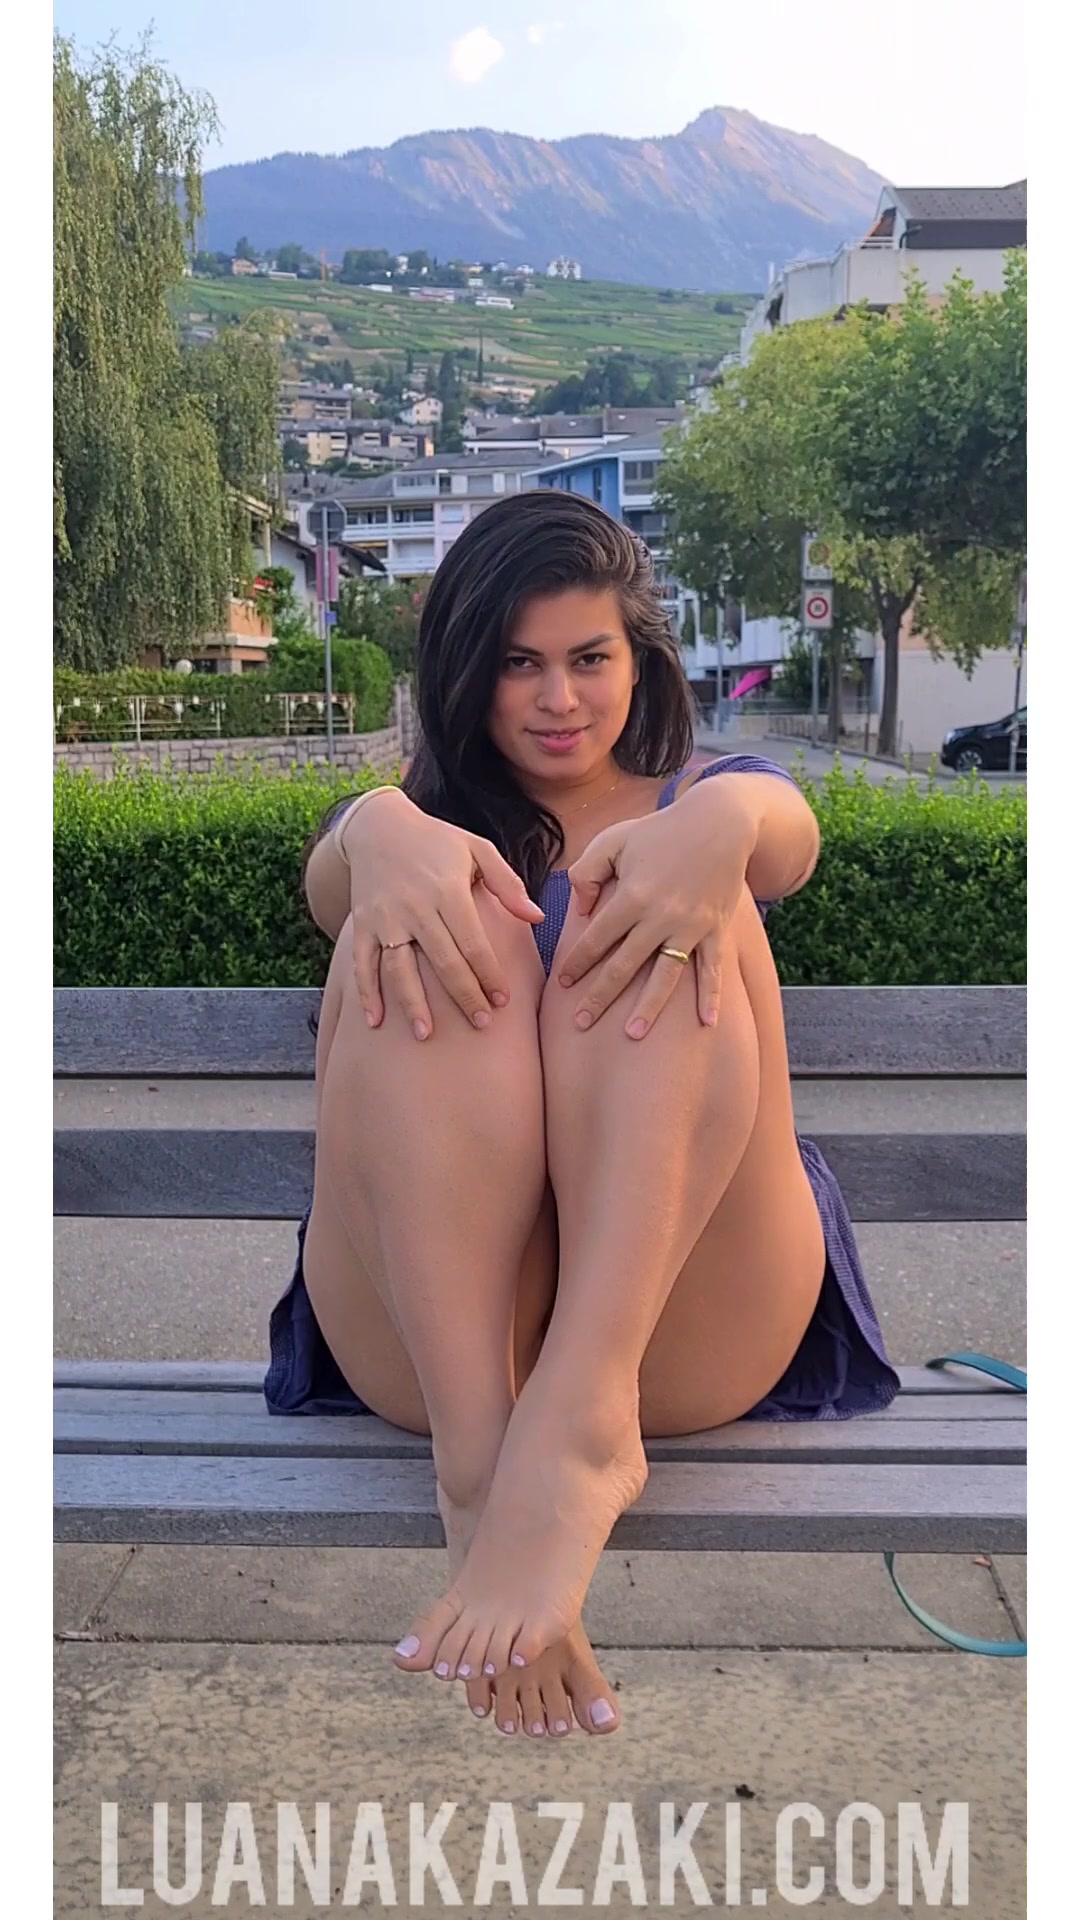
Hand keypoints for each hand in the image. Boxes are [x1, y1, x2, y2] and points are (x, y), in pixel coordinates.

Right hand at [341, 792, 543, 1037]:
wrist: (378, 826)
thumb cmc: (437, 840)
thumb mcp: (476, 848)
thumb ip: (507, 884)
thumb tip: (537, 917)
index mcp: (447, 889)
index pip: (473, 942)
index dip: (489, 974)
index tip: (504, 1000)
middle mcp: (415, 906)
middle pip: (443, 961)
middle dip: (464, 996)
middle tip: (481, 1024)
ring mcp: (385, 918)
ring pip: (400, 967)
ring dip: (413, 1002)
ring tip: (426, 1034)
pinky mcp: (362, 924)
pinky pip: (362, 963)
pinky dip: (366, 992)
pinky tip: (375, 1021)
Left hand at [557, 782, 756, 1037]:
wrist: (719, 821)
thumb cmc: (660, 830)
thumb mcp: (614, 839)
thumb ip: (586, 872)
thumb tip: (579, 911)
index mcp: (631, 896)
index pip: (596, 939)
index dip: (576, 962)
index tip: (562, 983)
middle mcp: (659, 917)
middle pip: (623, 966)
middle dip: (599, 996)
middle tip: (580, 1023)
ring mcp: (690, 927)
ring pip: (665, 976)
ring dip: (648, 1007)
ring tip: (633, 1035)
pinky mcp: (716, 930)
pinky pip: (713, 969)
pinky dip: (711, 996)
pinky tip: (707, 1023)